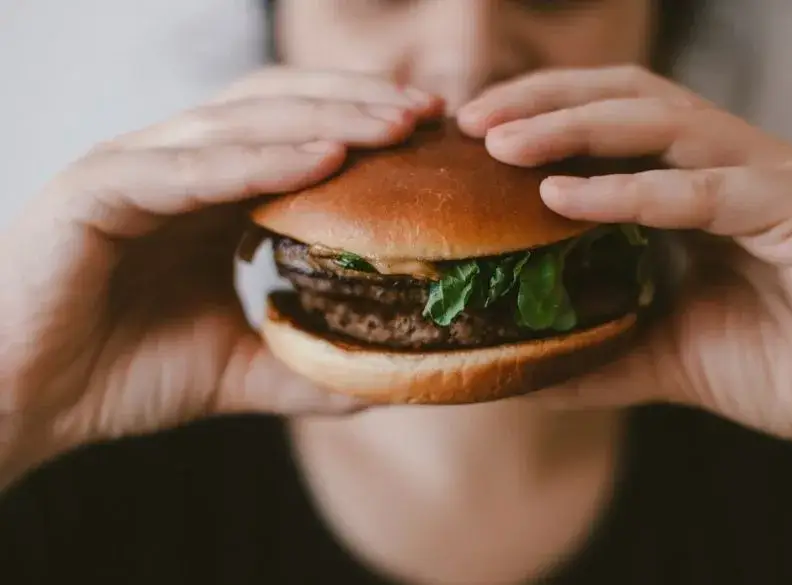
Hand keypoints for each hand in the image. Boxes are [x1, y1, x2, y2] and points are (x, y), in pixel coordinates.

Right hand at [0, 67, 441, 474]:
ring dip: (326, 118)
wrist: (20, 404)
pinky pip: (188, 168)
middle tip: (432, 114)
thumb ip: (304, 366)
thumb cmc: (117, 374)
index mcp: (208, 193)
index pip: (297, 133)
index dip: (364, 127)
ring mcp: (134, 168)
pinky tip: (323, 160)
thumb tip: (385, 380)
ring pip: (241, 123)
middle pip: (280, 108)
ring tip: (397, 125)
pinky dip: (258, 159)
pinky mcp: (96, 190)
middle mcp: (175, 166)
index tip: (434, 138)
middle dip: (359, 104)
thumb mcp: (236, 369)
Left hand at [457, 65, 791, 453]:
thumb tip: (519, 370)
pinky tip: (566, 196)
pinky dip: (633, 191)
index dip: (538, 119)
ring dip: (573, 127)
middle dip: (542, 101)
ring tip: (501, 143)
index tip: (468, 141)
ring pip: (661, 123)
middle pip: (624, 99)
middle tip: (470, 121)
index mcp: (701, 188)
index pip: (609, 126)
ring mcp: (769, 179)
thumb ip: (599, 353)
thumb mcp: (670, 357)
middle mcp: (731, 167)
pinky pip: (707, 189)